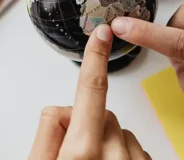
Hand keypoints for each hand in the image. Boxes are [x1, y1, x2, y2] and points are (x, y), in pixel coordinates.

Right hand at [28, 25, 149, 158]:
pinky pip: (135, 150)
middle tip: (71, 151)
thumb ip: (48, 132)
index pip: (91, 91)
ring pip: (121, 133)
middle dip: (89, 124)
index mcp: (82, 151)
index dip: (96, 59)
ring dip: (107, 142)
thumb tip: (62, 111)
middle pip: (104, 114)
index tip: (102, 35)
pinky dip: (122, 155)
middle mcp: (113, 156)